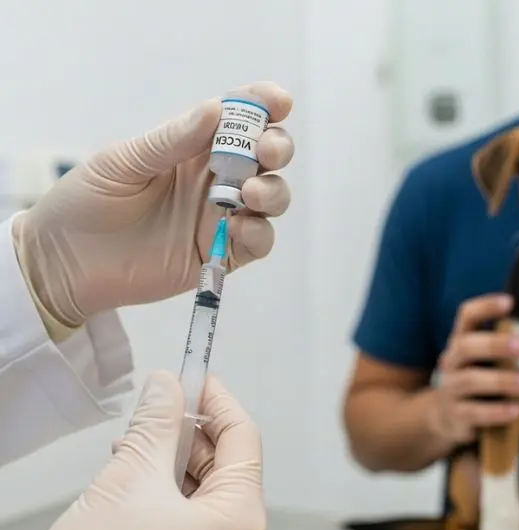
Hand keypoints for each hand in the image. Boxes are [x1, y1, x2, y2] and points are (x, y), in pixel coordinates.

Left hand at [12, 81, 293, 333]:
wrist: (65, 263)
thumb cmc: (86, 202)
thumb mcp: (124, 162)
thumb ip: (171, 141)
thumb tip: (215, 109)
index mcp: (192, 146)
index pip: (238, 118)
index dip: (264, 105)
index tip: (277, 102)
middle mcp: (214, 178)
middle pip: (267, 155)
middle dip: (277, 147)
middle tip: (266, 151)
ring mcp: (220, 216)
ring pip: (272, 197)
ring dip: (273, 191)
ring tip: (249, 194)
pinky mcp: (221, 253)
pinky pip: (257, 242)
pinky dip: (260, 233)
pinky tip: (240, 228)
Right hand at [15, 371, 266, 529]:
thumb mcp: (129, 478)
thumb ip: (157, 423)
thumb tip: (167, 388)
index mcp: (242, 524)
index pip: (243, 440)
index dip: (217, 402)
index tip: (195, 377)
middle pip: (228, 466)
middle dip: (190, 433)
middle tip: (160, 406)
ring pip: (211, 491)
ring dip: (175, 461)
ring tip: (137, 444)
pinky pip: (200, 518)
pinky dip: (173, 492)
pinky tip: (140, 475)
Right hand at [430, 293, 518, 445]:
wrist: (445, 417)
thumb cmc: (477, 380)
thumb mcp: (484, 360)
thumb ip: (505, 348)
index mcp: (461, 340)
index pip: (467, 316)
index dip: (485, 306)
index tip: (510, 302)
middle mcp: (452, 361)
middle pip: (466, 346)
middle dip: (495, 344)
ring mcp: (450, 388)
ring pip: (471, 380)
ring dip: (502, 380)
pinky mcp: (455, 415)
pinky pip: (474, 412)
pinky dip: (497, 411)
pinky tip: (517, 411)